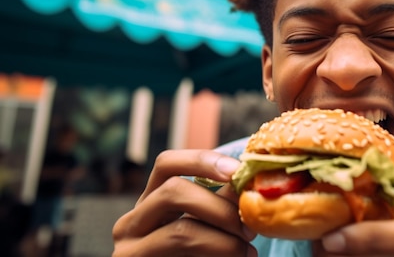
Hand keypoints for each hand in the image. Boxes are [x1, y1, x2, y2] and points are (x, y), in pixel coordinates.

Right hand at [112, 149, 257, 256]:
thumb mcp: (203, 227)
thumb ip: (219, 205)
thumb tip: (248, 179)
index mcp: (149, 203)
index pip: (167, 164)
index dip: (202, 160)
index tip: (236, 169)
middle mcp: (130, 223)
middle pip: (174, 192)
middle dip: (221, 207)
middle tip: (249, 227)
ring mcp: (129, 252)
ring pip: (181, 232)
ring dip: (224, 241)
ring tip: (247, 253)